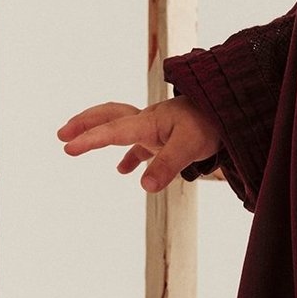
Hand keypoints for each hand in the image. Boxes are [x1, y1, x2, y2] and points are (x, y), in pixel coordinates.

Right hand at [56, 94, 220, 192]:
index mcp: (149, 122)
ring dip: (99, 132)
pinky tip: (125, 171)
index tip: (68, 147)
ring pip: (120, 125)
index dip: (90, 139)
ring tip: (77, 143)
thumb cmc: (212, 125)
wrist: (234, 111)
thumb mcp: (191, 146)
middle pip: (109, 117)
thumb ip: (167, 165)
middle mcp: (148, 121)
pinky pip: (139, 143)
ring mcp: (156, 128)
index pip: (113, 130)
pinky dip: (128, 154)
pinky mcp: (167, 136)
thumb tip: (144, 186)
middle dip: (85, 125)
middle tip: (63, 135)